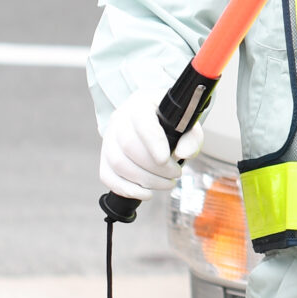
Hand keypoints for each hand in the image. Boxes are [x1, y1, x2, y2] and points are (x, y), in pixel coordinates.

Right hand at [99, 80, 199, 201]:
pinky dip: (127, 189)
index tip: (166, 159)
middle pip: (129, 146)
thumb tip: (184, 153)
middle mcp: (120, 119)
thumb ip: (191, 137)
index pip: (142, 121)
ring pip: (118, 163)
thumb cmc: (171, 123)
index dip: (153, 142)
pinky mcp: (104, 157)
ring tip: (166, 183)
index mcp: (141, 104)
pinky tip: (146, 193)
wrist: (154, 121)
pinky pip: (107, 176)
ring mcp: (109, 138)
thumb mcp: (187, 124)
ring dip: (145, 181)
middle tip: (176, 174)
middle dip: (155, 168)